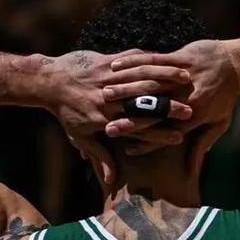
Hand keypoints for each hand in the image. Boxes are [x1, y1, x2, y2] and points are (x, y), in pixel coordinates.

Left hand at [34, 49, 192, 182]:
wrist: (49, 81)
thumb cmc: (65, 113)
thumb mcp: (80, 137)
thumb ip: (99, 156)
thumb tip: (112, 180)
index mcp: (106, 120)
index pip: (138, 129)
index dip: (160, 133)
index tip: (179, 137)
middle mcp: (110, 100)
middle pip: (144, 102)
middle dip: (169, 106)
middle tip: (190, 110)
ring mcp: (108, 78)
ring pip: (141, 77)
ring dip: (165, 78)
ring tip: (185, 79)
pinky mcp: (106, 61)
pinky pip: (131, 59)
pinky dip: (150, 60)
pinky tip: (164, 59)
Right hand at [102, 40, 239, 169]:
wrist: (237, 63)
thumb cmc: (227, 97)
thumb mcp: (219, 124)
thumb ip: (202, 146)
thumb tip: (191, 171)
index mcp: (195, 116)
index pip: (166, 133)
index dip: (146, 142)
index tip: (127, 150)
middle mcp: (187, 97)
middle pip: (153, 111)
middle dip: (129, 119)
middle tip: (108, 128)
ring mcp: (182, 76)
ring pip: (148, 84)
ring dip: (125, 89)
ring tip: (104, 96)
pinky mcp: (180, 57)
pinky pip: (153, 60)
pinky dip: (132, 63)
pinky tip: (115, 67)